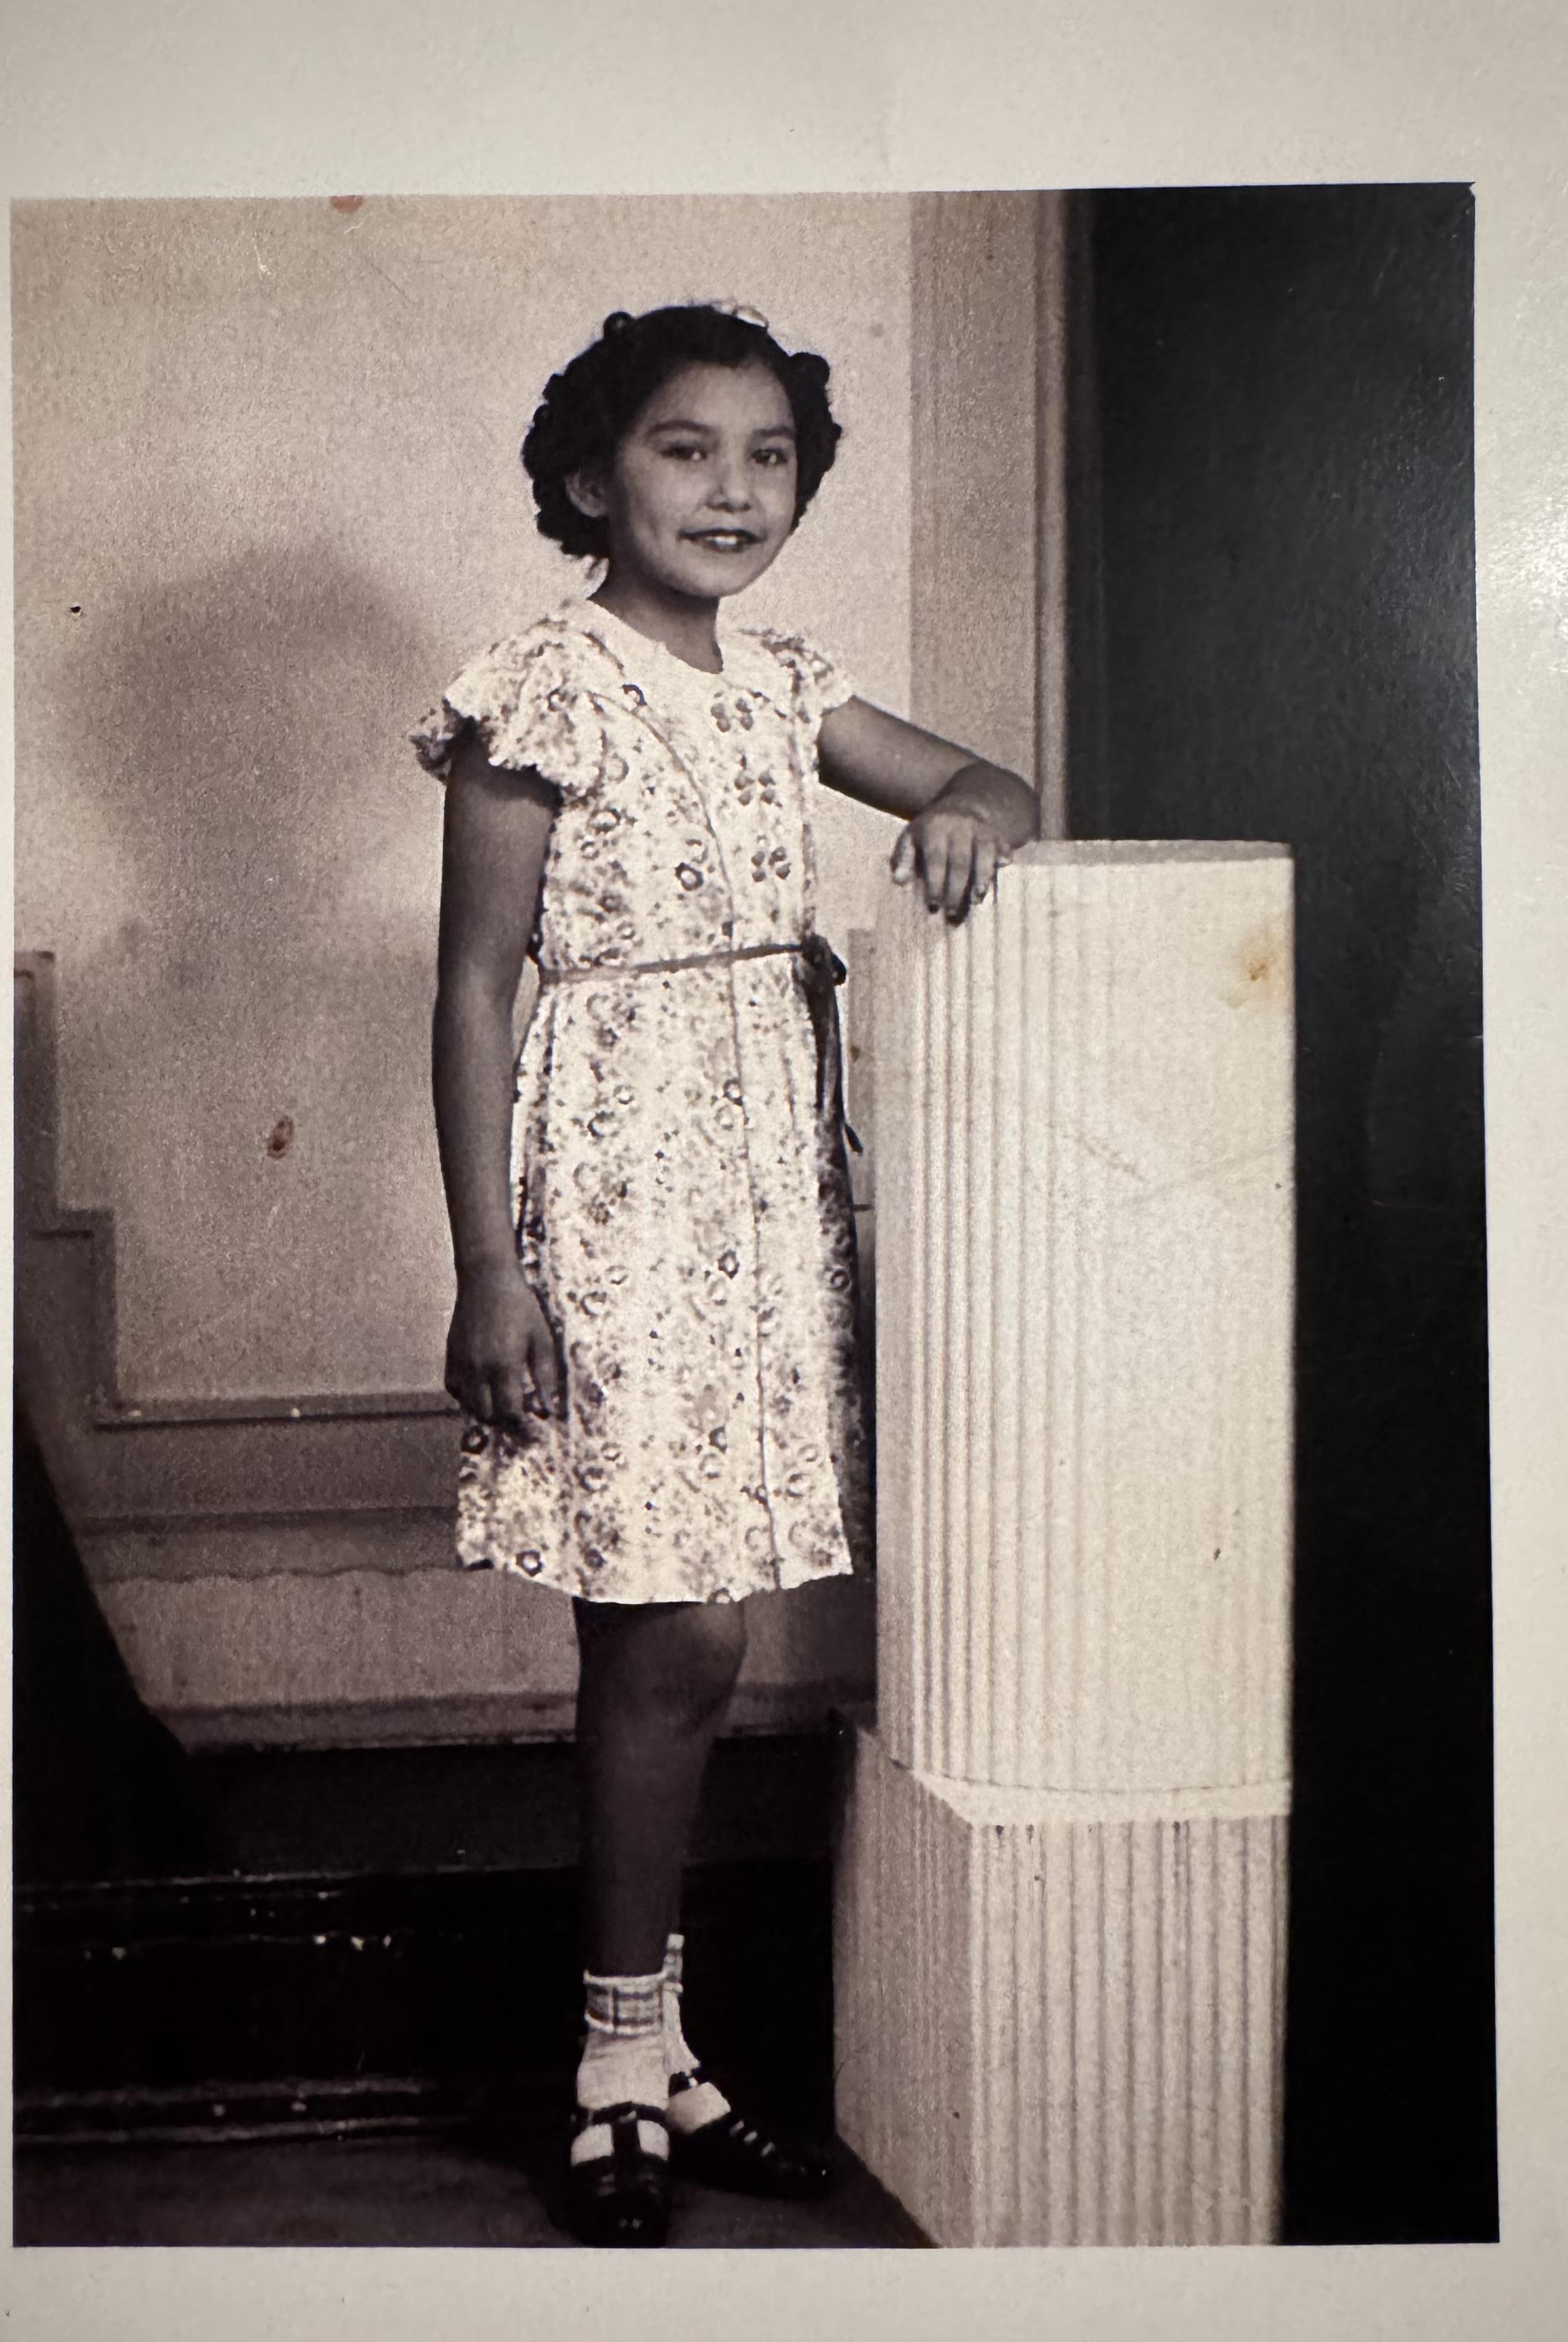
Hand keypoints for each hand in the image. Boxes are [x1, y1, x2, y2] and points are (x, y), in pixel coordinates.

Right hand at [445, 1257, 564, 1430]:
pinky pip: (454, 1389)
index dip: (522, 1428)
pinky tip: (482, 1392)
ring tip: (504, 1411)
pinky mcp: (450, 1355)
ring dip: (487, 1414)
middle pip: (488, 1414)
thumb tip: (549, 1408)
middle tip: (521, 1424)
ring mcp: (461, 1363)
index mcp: (504, 1365)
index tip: (534, 1434)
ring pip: (469, 1405)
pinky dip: (467, 1398)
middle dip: (506, 1425)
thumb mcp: (540, 1339)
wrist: (486, 1278)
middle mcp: (478, 1369)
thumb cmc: (520, 1305)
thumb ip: (545, 1376)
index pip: (510, 1412)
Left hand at [889, 803, 1012, 921]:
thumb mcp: (912, 838)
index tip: (934, 906)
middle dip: (957, 888)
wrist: (961, 805)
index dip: (935, 883)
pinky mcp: (996, 833)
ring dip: (982, 877)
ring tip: (977, 899)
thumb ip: (904, 858)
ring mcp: (980, 829)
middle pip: (960, 861)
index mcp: (935, 828)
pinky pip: (1002, 846)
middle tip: (953, 912)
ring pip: (984, 853)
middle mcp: (959, 827)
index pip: (935, 859)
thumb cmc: (931, 830)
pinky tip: (1004, 867)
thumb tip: (899, 881)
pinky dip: (1004, 855)